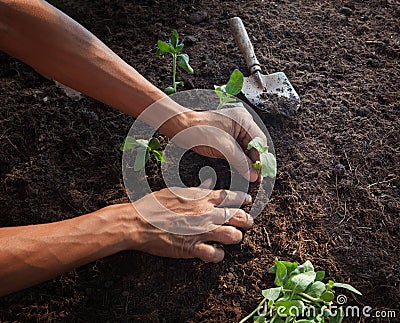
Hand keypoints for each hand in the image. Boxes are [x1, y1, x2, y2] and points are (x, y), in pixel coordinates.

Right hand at [121, 185, 252, 262]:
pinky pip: (216, 254)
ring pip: (233, 236)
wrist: (138, 221)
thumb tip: (207, 183)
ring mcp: (201, 231)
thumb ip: (195, 190)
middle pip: (238, 216)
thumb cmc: (154, 205)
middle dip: (246, 220)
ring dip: (234, 237)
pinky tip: (215, 252)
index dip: (242, 198)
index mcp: (201, 198)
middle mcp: (205, 213)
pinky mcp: (192, 247)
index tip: (248, 200)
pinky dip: (218, 255)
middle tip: (246, 223)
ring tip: (231, 238)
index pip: (230, 196)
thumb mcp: (176, 191)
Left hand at [173, 108, 268, 181]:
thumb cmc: (199, 131)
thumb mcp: (224, 148)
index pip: (259, 141)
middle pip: (254, 145)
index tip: (260, 173)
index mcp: (243, 120)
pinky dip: (240, 159)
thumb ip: (241, 162)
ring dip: (248, 162)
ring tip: (251, 176)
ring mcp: (234, 129)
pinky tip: (242, 169)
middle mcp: (241, 122)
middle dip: (255, 161)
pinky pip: (238, 149)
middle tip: (257, 178)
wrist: (180, 127)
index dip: (261, 159)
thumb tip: (254, 175)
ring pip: (246, 148)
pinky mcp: (226, 136)